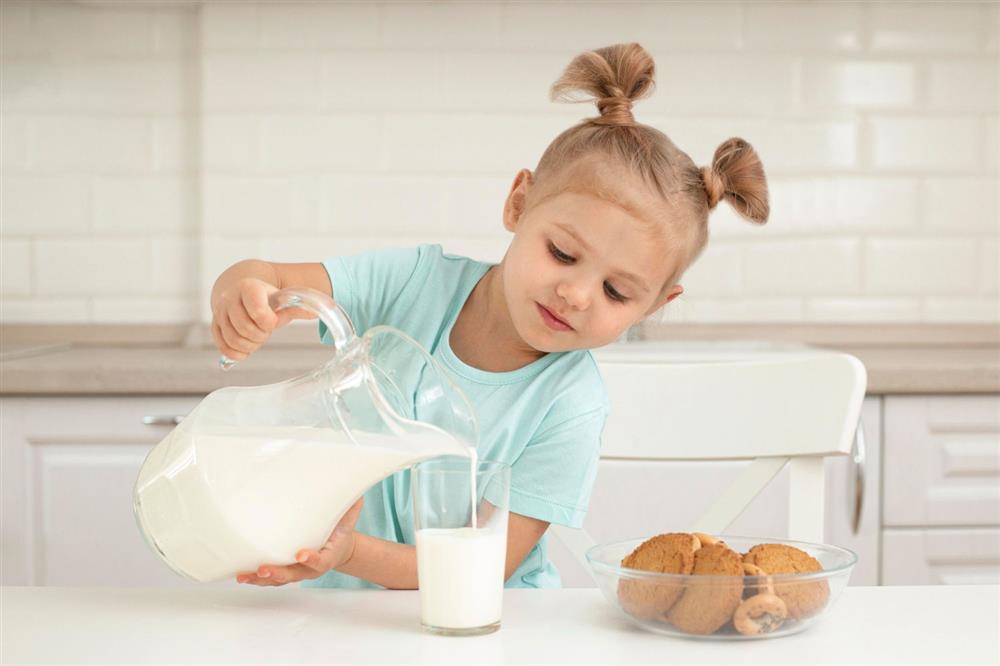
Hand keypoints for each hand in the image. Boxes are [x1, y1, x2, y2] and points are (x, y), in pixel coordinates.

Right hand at [210, 277, 315, 361]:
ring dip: (250, 345)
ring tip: (257, 338)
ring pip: (233, 339)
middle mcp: (229, 297)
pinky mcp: (214, 325)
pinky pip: (222, 346)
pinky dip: (236, 353)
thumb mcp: (281, 299)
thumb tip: (320, 312)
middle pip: (245, 328)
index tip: (273, 320)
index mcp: (248, 287)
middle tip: (265, 331)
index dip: (269, 322)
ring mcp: (219, 311)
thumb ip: (297, 307)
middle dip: (260, 335)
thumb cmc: (265, 298)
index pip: (258, 312)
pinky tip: (246, 350)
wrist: (242, 291)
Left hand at [235, 497, 364, 585]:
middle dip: (278, 573)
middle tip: (264, 568)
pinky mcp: (286, 571)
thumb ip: (350, 505)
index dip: (312, 560)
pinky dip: (256, 578)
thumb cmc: (340, 532)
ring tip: (246, 575)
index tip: (302, 555)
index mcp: (328, 556)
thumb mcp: (349, 518)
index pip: (321, 561)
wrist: (339, 549)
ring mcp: (297, 572)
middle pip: (293, 575)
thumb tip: (354, 488)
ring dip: (261, 579)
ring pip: (278, 580)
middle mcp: (311, 568)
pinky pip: (270, 579)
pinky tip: (242, 575)